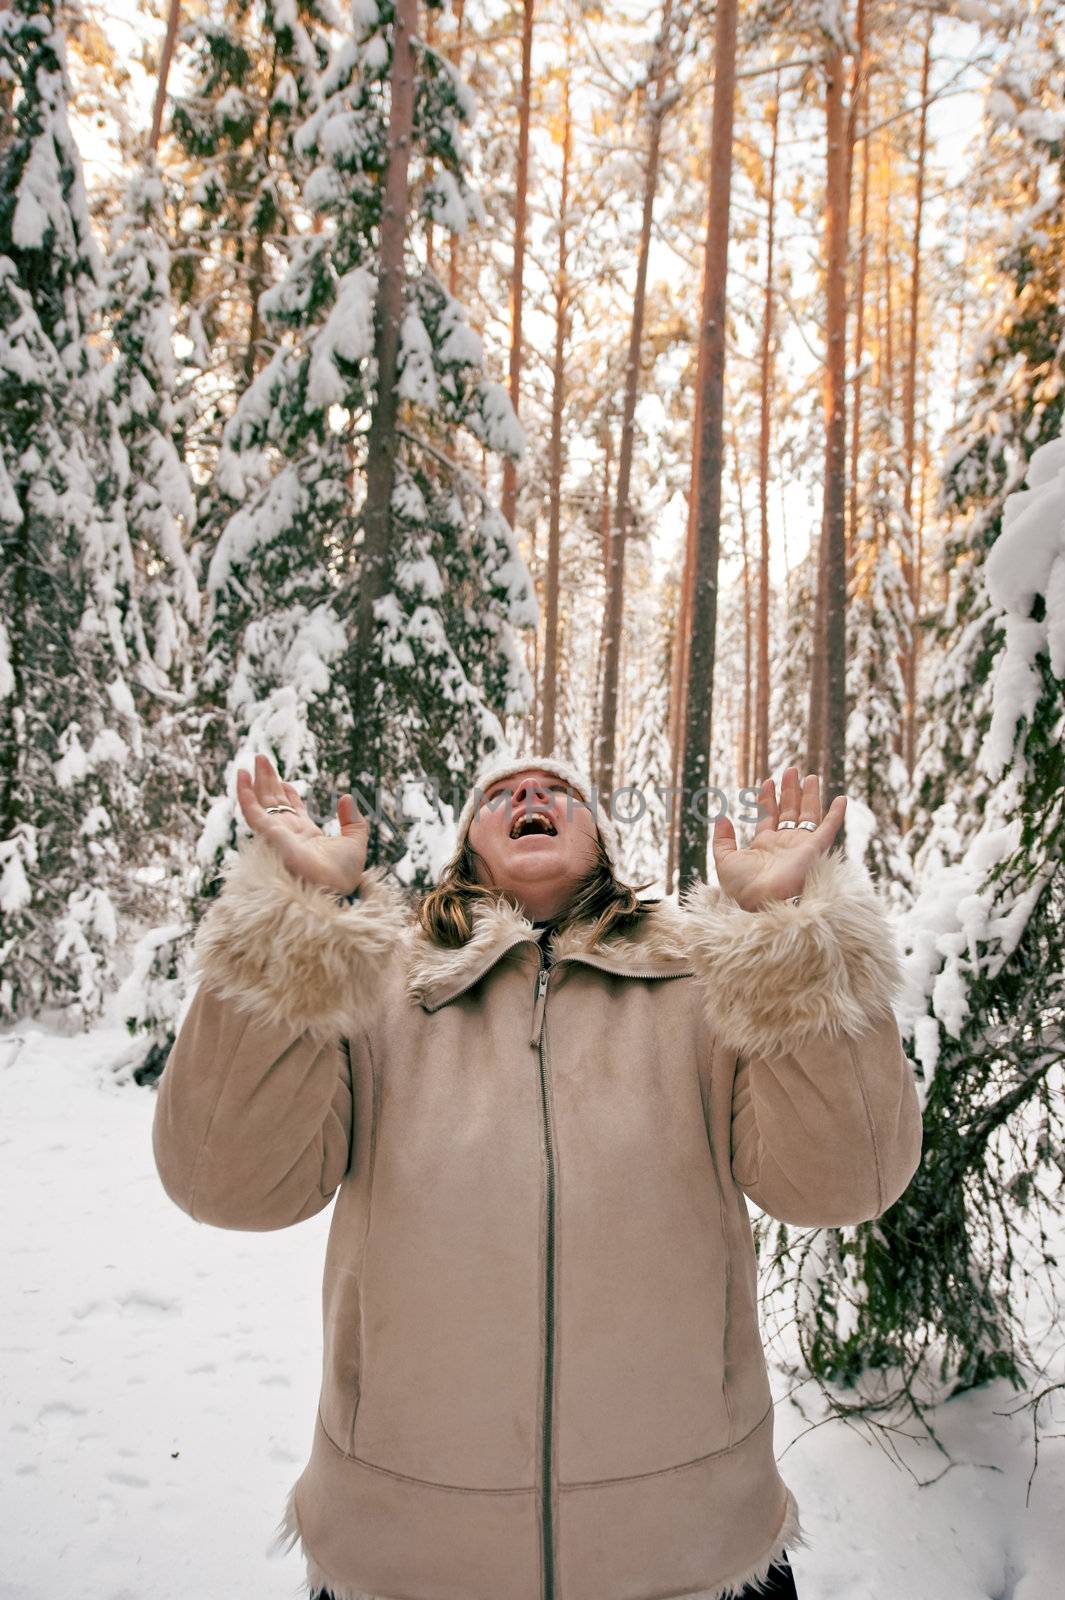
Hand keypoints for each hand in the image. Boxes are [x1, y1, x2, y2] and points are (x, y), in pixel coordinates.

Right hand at [235, 754, 368, 896]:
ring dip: (256, 781)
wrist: (334, 887)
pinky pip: (252, 811)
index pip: (292, 810)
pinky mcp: (268, 834)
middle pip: (275, 801)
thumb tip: (347, 797)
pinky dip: (245, 794)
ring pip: (262, 802)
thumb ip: (353, 820)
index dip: (287, 793)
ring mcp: (276, 833)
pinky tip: (241, 776)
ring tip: (255, 759)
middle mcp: (288, 833)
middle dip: (269, 780)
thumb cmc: (344, 874)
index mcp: (306, 835)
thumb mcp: (355, 841)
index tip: (284, 780)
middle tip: (263, 758)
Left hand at [711, 766, 845, 910]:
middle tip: (791, 770)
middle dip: (790, 791)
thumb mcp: (725, 860)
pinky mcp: (815, 849)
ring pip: (808, 815)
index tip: (767, 781)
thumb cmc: (743, 887)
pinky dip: (836, 814)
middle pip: (790, 811)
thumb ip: (723, 839)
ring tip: (810, 776)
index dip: (768, 798)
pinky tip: (842, 798)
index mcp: (764, 845)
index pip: (769, 816)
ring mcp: (801, 846)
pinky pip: (829, 828)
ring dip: (810, 795)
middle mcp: (785, 844)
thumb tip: (721, 817)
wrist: (762, 902)